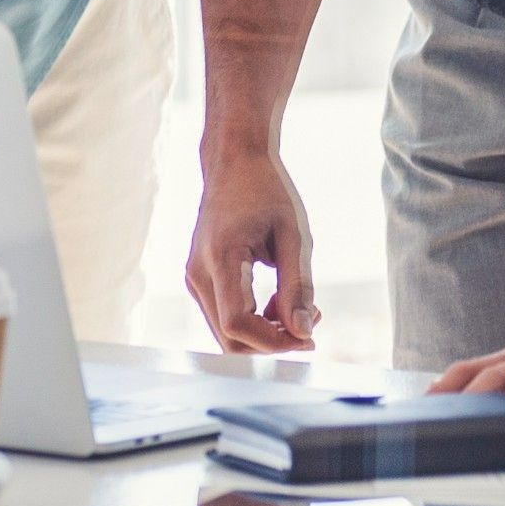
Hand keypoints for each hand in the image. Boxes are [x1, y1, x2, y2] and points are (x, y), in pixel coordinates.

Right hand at [186, 148, 319, 352]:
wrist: (233, 163)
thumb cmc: (265, 191)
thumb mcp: (294, 236)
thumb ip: (298, 286)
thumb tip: (302, 332)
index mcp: (221, 258)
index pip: (237, 324)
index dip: (274, 342)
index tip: (308, 338)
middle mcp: (198, 273)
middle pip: (229, 338)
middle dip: (272, 342)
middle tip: (309, 323)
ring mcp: (194, 277)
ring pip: (226, 332)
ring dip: (264, 333)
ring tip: (299, 308)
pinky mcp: (200, 278)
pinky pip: (224, 315)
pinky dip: (253, 321)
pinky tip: (277, 301)